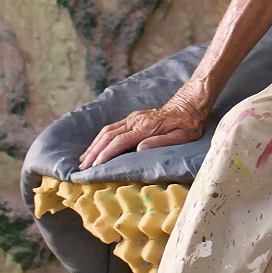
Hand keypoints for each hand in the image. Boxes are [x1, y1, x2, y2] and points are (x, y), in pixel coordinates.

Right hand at [77, 97, 207, 170]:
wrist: (189, 104)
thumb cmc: (188, 124)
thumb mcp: (181, 136)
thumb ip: (160, 143)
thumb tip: (140, 150)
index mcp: (146, 127)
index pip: (119, 142)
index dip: (105, 154)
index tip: (95, 167)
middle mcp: (135, 120)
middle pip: (108, 136)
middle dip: (94, 152)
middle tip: (83, 167)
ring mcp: (133, 118)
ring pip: (107, 131)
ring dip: (94, 145)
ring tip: (84, 160)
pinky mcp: (132, 118)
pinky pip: (111, 128)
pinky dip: (100, 138)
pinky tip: (95, 147)